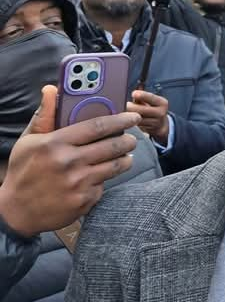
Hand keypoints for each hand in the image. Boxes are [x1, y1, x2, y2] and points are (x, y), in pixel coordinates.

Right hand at [0, 86, 139, 237]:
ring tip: (124, 155)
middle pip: (113, 146)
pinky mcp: (84, 200)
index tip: (132, 117)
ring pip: (115, 166)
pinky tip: (99, 177)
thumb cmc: (24, 171)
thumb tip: (51, 89)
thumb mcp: (28, 141)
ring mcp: (78, 183)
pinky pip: (104, 185)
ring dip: (124, 159)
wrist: (16, 212)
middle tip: (132, 138)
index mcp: (55, 143)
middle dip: (128, 140)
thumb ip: (44, 115)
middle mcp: (68, 162)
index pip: (97, 126)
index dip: (120, 120)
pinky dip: (104, 180)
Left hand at [127, 89, 169, 144]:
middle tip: (123, 104)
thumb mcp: (150, 101)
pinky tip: (126, 119)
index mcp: (162, 102)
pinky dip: (130, 122)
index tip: (133, 93)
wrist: (160, 125)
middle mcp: (160, 112)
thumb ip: (141, 96)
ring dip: (128, 115)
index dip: (142, 95)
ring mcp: (155, 123)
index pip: (152, 98)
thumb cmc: (151, 109)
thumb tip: (133, 91)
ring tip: (123, 112)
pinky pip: (136, 125)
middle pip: (141, 110)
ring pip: (137, 119)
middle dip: (130, 107)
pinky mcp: (149, 130)